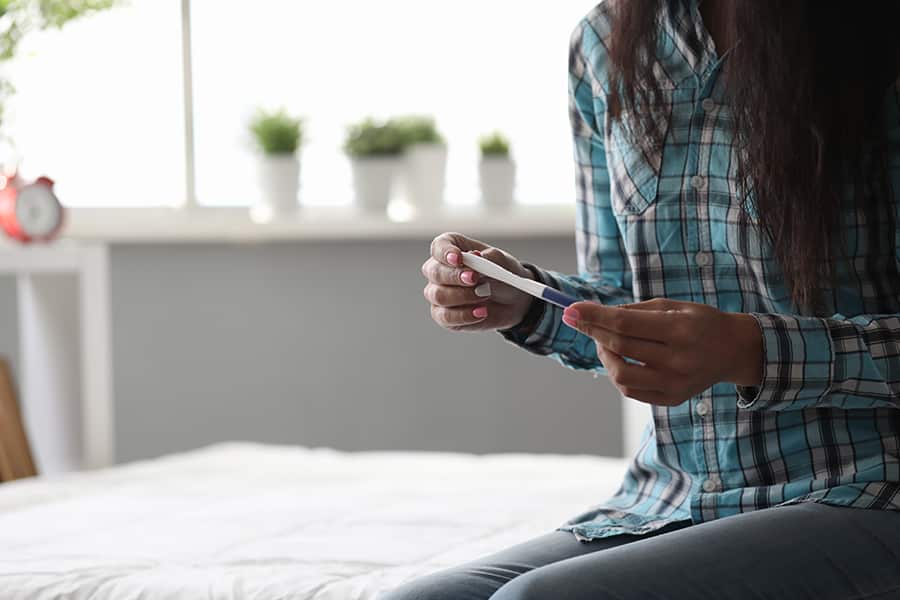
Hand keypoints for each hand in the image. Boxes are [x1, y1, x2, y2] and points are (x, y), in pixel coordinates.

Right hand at [422, 232, 533, 331]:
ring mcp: (438, 294)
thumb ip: (489, 258)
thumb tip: (476, 258)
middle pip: (434, 272)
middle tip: (475, 278)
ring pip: (438, 295)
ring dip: (463, 296)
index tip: (458, 258)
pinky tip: (481, 312)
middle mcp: (439, 271)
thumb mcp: (502, 263)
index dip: (445, 252)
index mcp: (451, 250)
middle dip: (455, 276)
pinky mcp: (443, 316)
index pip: (439, 247)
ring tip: (485, 295)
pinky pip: (445, 317)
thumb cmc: (501, 276)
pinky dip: (464, 315)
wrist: (511, 302)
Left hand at [562, 298, 762, 405]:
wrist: (733, 350)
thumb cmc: (699, 322)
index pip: (624, 324)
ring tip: (603, 342)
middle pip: (620, 347)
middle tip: (580, 320)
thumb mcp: (673, 305)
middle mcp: (678, 360)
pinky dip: (617, 374)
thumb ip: (634, 310)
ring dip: (603, 357)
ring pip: (621, 376)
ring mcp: (675, 384)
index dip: (593, 316)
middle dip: (592, 332)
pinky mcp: (672, 399)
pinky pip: (631, 391)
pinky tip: (619, 360)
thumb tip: (595, 314)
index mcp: (680, 329)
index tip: (570, 310)